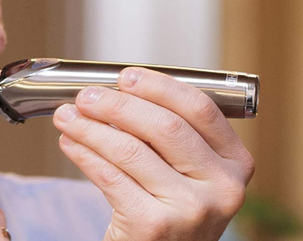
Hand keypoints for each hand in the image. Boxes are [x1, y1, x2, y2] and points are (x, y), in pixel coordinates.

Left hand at [53, 67, 254, 240]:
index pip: (200, 109)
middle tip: (86, 96)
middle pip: (164, 127)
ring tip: (67, 117)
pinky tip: (70, 143)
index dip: (159, 86)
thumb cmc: (171, 209)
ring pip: (131, 150)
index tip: (126, 76)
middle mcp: (222, 187)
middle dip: (117, 104)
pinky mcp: (154, 226)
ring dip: (90, 127)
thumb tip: (117, 90)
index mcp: (236, 163)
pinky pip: (110, 177)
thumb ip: (169, 135)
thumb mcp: (189, 173)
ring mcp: (191, 209)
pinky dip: (84, 154)